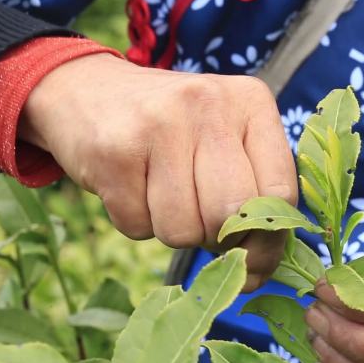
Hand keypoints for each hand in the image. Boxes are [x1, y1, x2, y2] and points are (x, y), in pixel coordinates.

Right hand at [19, 53, 296, 290]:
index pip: (280, 192)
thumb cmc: (172, 128)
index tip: (253, 258)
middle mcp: (210, 104)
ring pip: (183, 230)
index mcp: (251, 103)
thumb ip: (254, 193)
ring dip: (173, 230)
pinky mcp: (113, 150)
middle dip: (218, 238)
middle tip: (201, 221)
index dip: (268, 240)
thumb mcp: (225, 139)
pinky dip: (136, 223)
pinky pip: (137, 228)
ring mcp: (159, 124)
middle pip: (232, 214)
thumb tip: (258, 273)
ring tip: (162, 194)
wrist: (82, 89)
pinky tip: (131, 186)